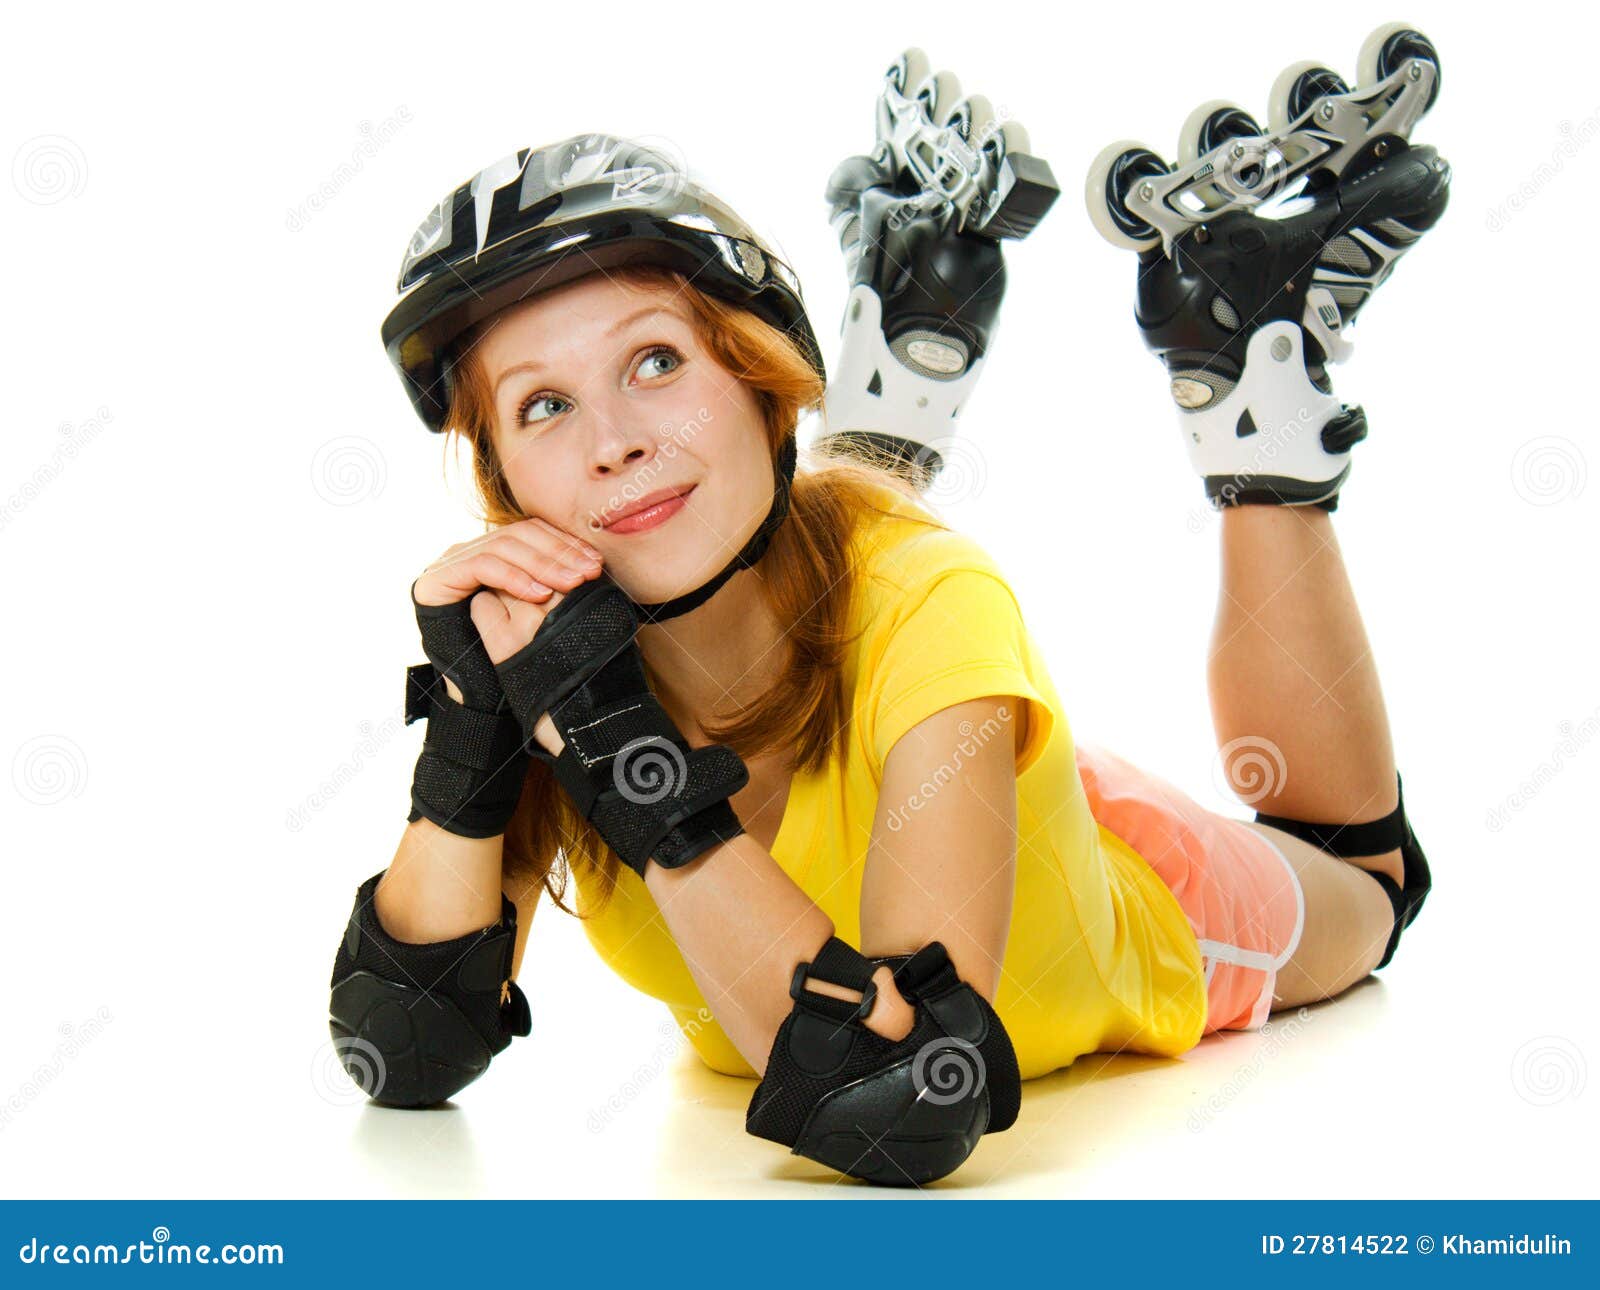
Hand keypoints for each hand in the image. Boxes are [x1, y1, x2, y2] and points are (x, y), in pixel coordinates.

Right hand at [414, 517, 603, 702]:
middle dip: (560, 553)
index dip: (566, 543)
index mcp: (495, 551)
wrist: (470, 688)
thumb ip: (554, 583)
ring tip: (570, 584)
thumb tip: (595, 566)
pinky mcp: (439, 576)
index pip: (534, 532)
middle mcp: (471, 549)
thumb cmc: (512, 651)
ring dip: (543, 565)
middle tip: (589, 572)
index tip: (595, 563)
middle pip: (521, 534)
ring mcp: (452, 560)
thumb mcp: (537, 610)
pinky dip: (514, 577)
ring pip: (504, 546)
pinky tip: (539, 594)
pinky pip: (483, 566)